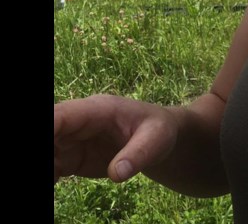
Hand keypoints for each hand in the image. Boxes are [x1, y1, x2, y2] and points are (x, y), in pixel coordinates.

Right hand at [54, 94, 177, 184]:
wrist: (157, 138)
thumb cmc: (159, 130)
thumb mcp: (157, 139)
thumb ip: (139, 154)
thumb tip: (118, 174)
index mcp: (98, 109)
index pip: (63, 115)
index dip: (48, 127)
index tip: (46, 145)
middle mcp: (79, 122)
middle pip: (50, 131)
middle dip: (44, 149)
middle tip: (55, 171)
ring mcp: (73, 139)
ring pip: (49, 149)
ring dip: (48, 166)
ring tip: (55, 179)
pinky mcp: (71, 157)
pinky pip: (52, 166)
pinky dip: (50, 176)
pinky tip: (55, 183)